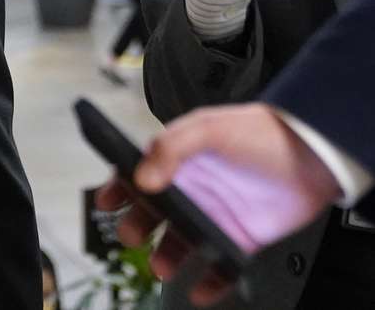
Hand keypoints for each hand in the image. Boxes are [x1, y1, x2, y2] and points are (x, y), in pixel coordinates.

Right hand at [95, 103, 340, 305]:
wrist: (313, 153)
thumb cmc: (259, 132)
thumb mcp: (209, 128)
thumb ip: (171, 148)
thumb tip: (142, 178)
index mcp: (176, 161)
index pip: (136, 176)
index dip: (117, 190)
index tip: (105, 202)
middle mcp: (190, 191)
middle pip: (151, 215)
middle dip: (136, 227)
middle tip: (133, 235)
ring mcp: (213, 216)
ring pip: (179, 244)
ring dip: (166, 258)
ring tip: (164, 266)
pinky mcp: (239, 239)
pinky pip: (218, 268)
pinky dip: (209, 284)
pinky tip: (201, 290)